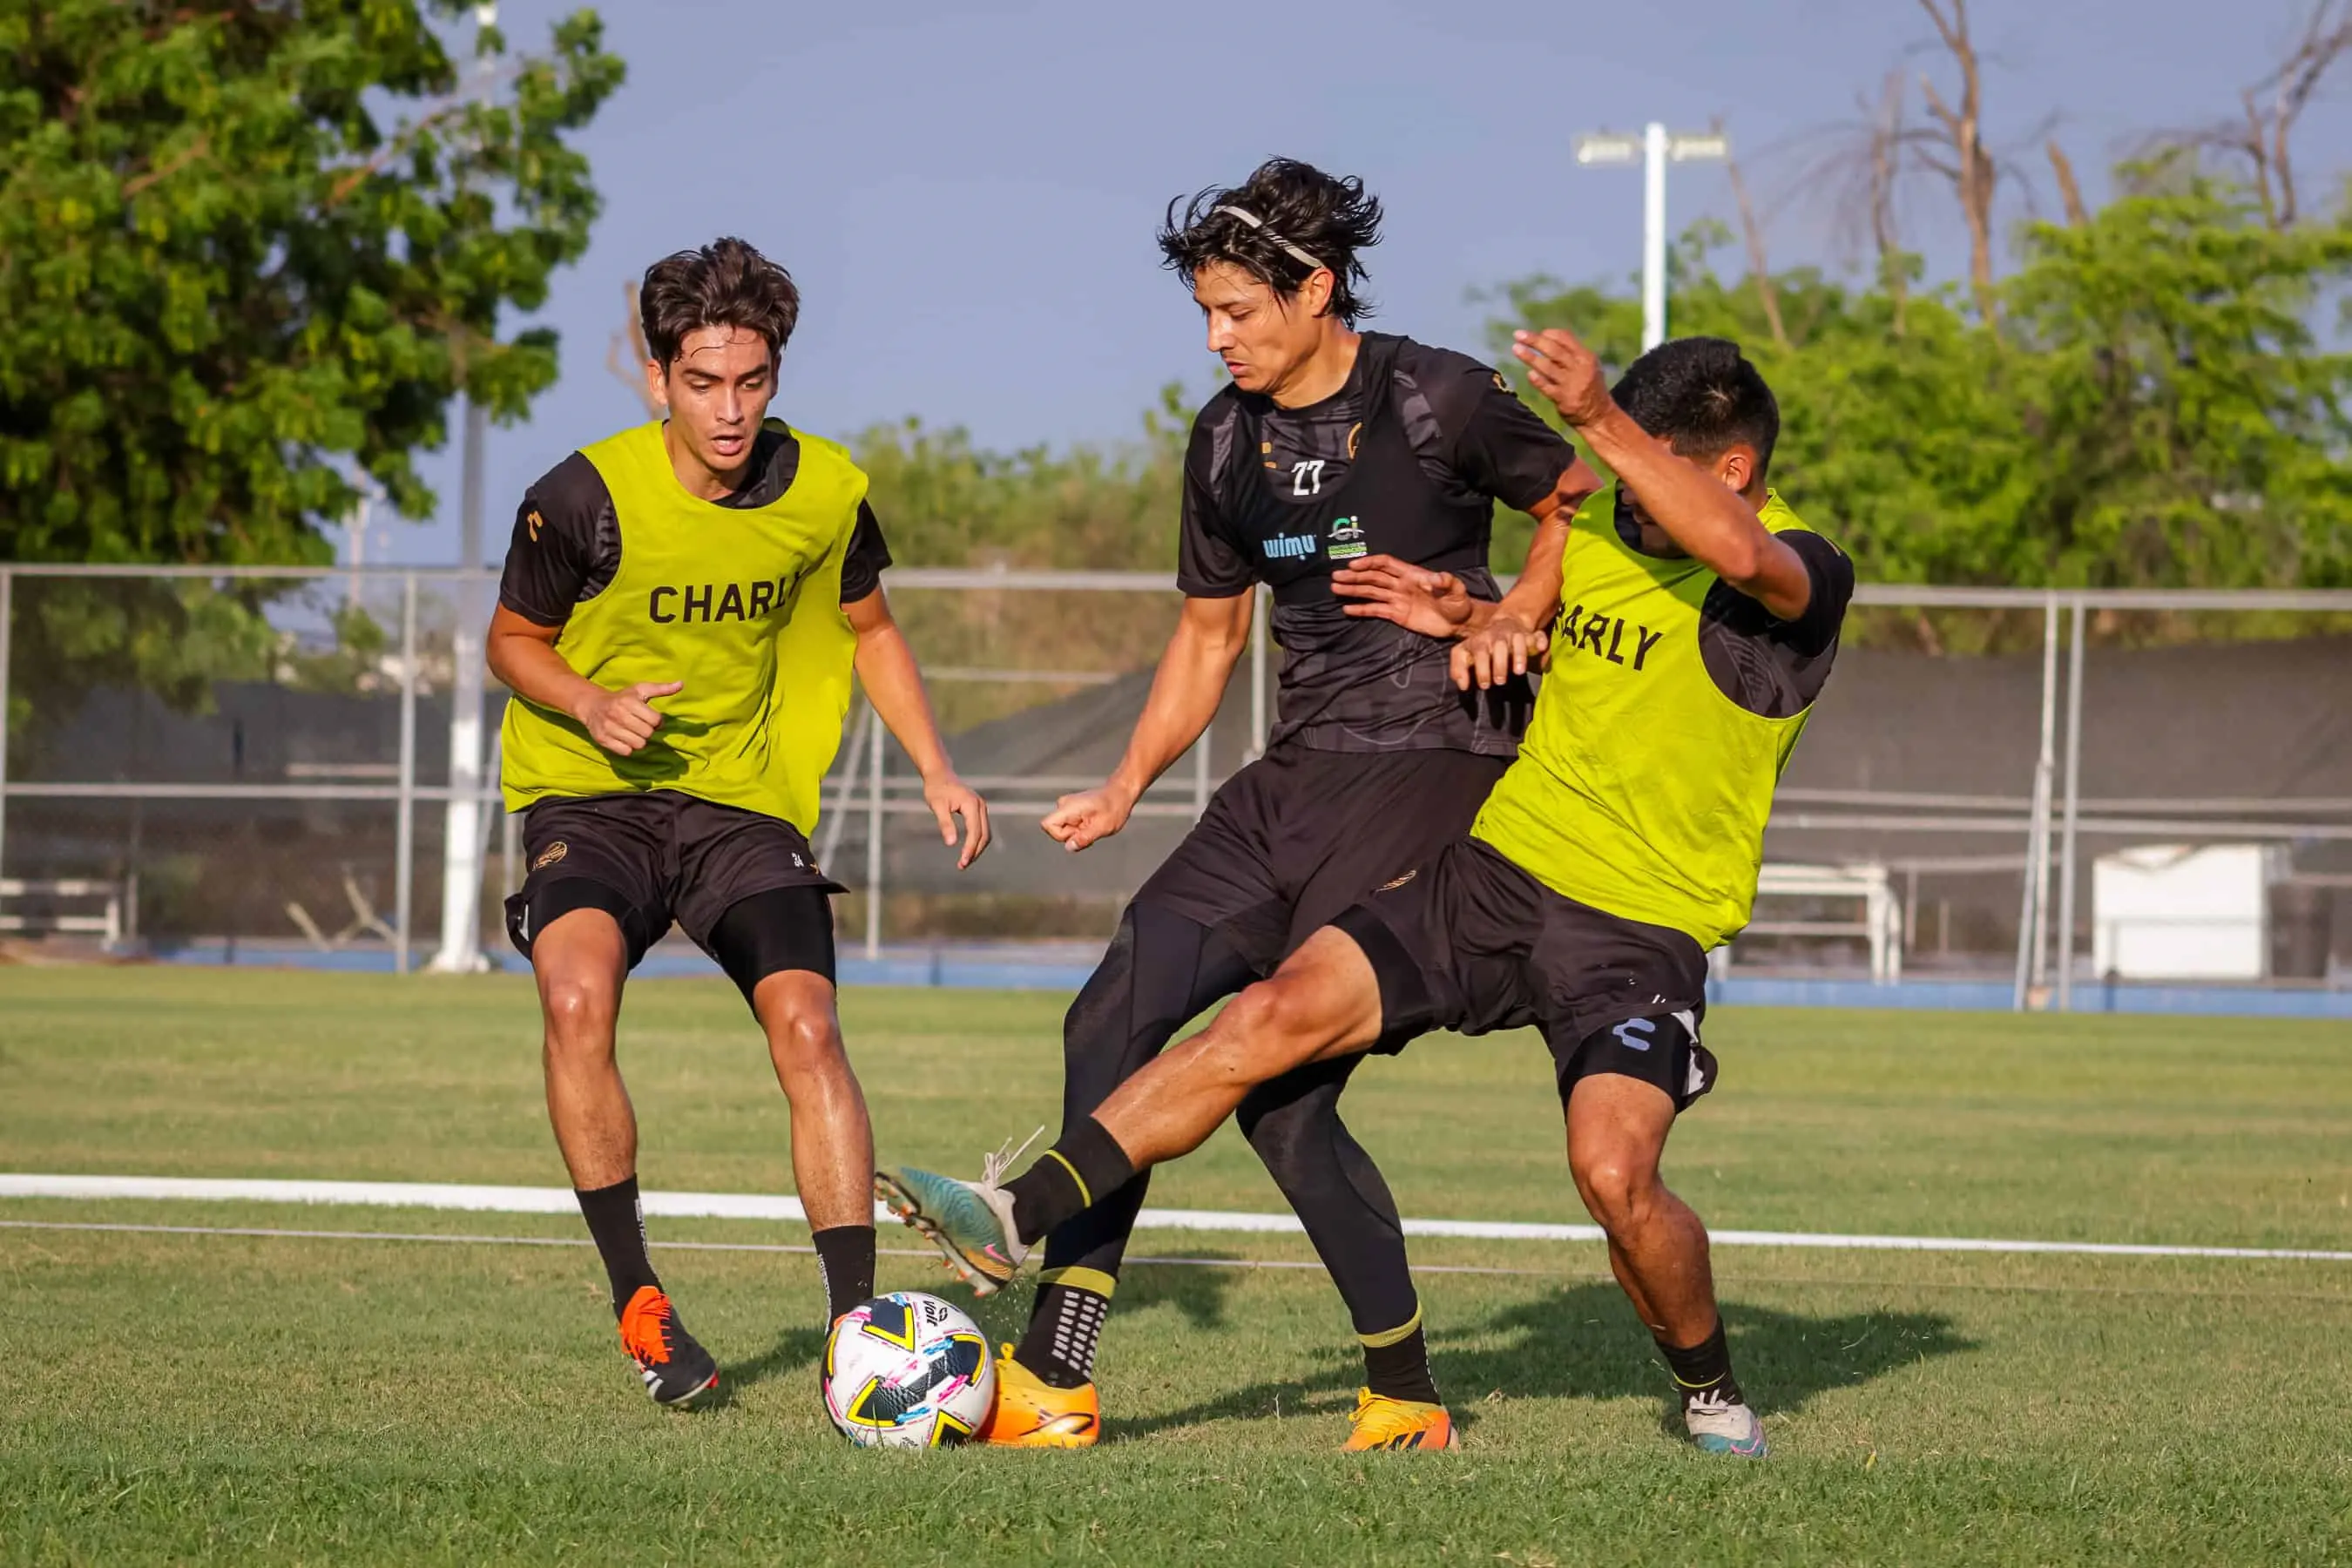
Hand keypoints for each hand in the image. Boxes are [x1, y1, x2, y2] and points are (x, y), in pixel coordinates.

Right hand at [573, 680, 681, 756]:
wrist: (592, 705)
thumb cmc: (622, 698)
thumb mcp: (641, 690)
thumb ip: (662, 689)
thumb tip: (681, 684)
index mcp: (628, 701)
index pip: (655, 720)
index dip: (657, 721)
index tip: (650, 718)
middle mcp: (617, 714)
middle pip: (647, 734)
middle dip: (648, 731)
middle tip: (641, 725)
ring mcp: (609, 728)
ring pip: (638, 745)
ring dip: (639, 740)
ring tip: (633, 732)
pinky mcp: (603, 739)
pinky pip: (626, 752)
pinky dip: (628, 748)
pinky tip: (624, 738)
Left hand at [923, 774, 990, 868]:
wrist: (940, 774)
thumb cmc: (936, 789)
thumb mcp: (937, 806)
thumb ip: (945, 824)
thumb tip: (951, 844)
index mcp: (971, 804)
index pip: (975, 832)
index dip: (970, 848)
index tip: (962, 862)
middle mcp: (981, 806)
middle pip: (984, 835)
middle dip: (975, 852)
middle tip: (962, 866)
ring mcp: (982, 808)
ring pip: (986, 833)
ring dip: (977, 849)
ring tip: (964, 861)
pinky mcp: (979, 810)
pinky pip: (982, 829)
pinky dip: (977, 841)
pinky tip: (967, 850)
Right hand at [1040, 781, 1137, 852]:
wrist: (1120, 794)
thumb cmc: (1114, 808)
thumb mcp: (1102, 826)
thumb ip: (1084, 838)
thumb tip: (1068, 847)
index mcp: (1068, 807)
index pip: (1047, 825)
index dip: (1059, 835)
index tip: (1078, 833)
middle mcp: (1063, 805)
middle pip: (1056, 830)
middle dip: (1072, 836)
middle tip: (1091, 829)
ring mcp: (1066, 808)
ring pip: (1064, 830)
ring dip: (1078, 833)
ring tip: (1093, 825)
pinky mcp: (1071, 811)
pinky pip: (1069, 827)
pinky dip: (1080, 830)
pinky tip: (1092, 824)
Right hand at [1330, 555, 1474, 637]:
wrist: (1460, 623)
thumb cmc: (1459, 603)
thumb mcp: (1456, 590)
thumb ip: (1446, 582)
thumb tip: (1436, 577)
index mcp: (1412, 575)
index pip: (1386, 564)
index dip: (1369, 563)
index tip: (1354, 566)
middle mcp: (1400, 585)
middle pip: (1373, 578)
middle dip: (1355, 577)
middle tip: (1336, 577)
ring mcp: (1397, 600)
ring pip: (1371, 592)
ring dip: (1353, 590)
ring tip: (1335, 588)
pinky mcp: (1397, 615)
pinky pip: (1376, 610)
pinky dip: (1361, 609)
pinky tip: (1347, 609)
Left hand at [1450, 616, 1547, 690]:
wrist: (1505, 623)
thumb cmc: (1483, 645)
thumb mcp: (1465, 652)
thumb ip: (1459, 668)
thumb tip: (1463, 686)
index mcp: (1481, 640)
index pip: (1479, 652)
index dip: (1481, 668)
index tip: (1485, 685)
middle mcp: (1498, 636)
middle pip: (1499, 647)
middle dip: (1499, 665)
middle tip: (1500, 682)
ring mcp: (1515, 634)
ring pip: (1518, 641)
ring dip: (1519, 655)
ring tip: (1518, 672)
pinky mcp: (1530, 634)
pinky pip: (1537, 636)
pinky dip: (1540, 641)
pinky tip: (1540, 648)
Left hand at [1513, 327, 1612, 427]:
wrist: (1599, 415)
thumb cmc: (1589, 386)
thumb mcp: (1588, 365)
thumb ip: (1570, 352)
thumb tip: (1545, 337)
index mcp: (1585, 357)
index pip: (1565, 338)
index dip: (1549, 334)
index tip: (1537, 334)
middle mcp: (1579, 368)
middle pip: (1554, 350)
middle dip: (1535, 340)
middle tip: (1518, 334)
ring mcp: (1571, 384)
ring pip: (1547, 367)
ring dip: (1530, 357)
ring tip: (1516, 349)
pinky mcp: (1563, 399)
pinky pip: (1547, 387)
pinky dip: (1537, 380)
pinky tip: (1529, 374)